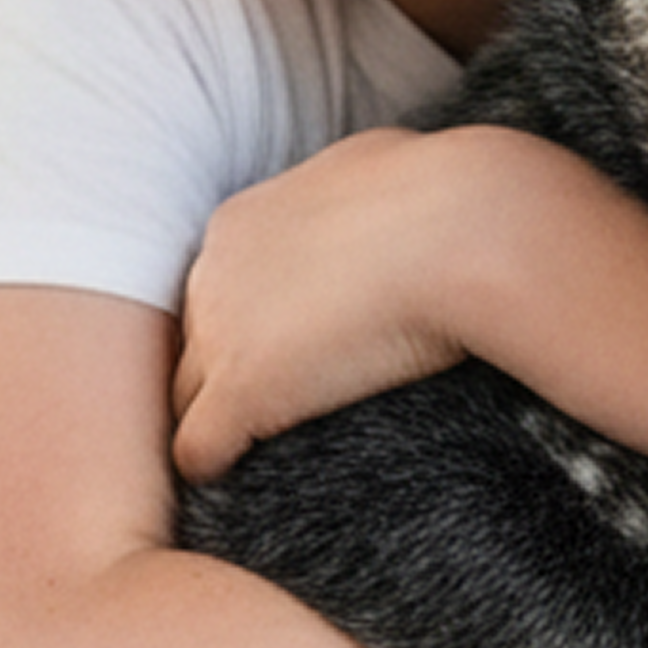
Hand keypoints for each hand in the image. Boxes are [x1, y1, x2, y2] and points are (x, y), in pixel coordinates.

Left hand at [171, 125, 505, 481]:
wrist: (460, 227)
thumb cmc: (441, 194)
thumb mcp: (377, 170)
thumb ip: (349, 197)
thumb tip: (374, 204)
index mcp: (242, 224)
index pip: (217, 293)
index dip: (248, 328)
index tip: (289, 349)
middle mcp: (214, 275)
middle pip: (192, 344)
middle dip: (223, 373)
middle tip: (276, 406)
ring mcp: (222, 334)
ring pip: (186, 396)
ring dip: (216, 421)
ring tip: (252, 452)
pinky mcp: (242, 391)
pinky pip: (199, 448)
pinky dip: (216, 464)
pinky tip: (242, 477)